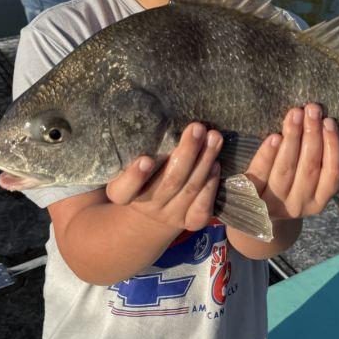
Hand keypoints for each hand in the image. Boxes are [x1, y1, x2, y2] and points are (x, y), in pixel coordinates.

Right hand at [105, 122, 222, 233]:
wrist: (154, 211)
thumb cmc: (143, 175)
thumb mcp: (131, 163)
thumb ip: (141, 148)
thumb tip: (165, 116)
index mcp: (122, 193)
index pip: (123, 190)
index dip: (135, 176)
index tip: (145, 159)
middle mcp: (146, 206)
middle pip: (168, 182)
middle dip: (187, 153)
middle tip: (197, 128)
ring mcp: (169, 216)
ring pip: (190, 189)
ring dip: (205, 161)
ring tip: (214, 138)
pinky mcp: (190, 222)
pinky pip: (202, 206)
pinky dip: (211, 184)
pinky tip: (216, 164)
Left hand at [244, 103, 338, 220]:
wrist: (255, 215)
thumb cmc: (286, 186)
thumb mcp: (305, 181)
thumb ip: (314, 157)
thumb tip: (318, 119)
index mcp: (318, 201)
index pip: (332, 173)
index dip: (332, 146)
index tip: (329, 122)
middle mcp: (299, 205)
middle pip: (309, 168)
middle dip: (312, 135)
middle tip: (312, 109)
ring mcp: (275, 204)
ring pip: (287, 169)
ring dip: (293, 138)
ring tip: (295, 115)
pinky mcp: (252, 197)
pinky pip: (261, 173)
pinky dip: (268, 154)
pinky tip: (274, 136)